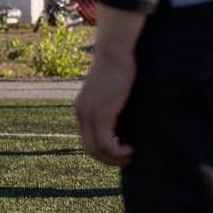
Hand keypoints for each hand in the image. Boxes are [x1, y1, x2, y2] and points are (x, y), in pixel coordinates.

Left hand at [76, 48, 135, 166]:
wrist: (114, 52)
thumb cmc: (118, 68)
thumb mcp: (111, 92)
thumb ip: (112, 107)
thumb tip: (124, 123)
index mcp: (82, 110)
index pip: (88, 140)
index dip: (104, 152)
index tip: (120, 152)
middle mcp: (82, 114)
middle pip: (90, 149)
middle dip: (109, 159)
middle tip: (127, 159)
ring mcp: (89, 115)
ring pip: (97, 150)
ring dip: (115, 158)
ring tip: (131, 155)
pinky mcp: (101, 114)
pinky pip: (106, 144)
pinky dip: (118, 152)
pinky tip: (130, 149)